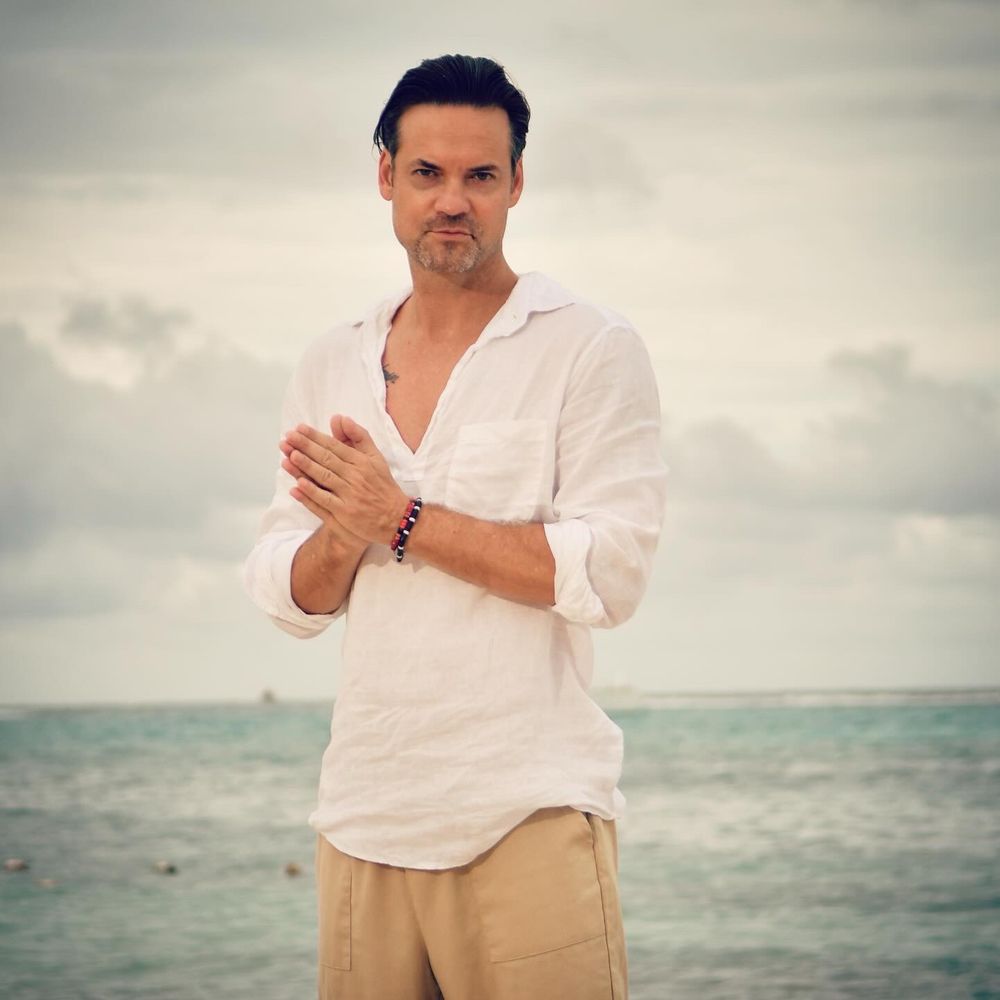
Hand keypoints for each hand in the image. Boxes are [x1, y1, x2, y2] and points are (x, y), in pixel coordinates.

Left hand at [280, 415, 408, 545]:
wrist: (396, 517)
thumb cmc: (382, 485)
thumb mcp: (376, 457)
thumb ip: (358, 437)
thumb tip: (340, 418)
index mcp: (362, 462)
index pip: (335, 446)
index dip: (315, 437)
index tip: (299, 429)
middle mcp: (355, 477)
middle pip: (327, 460)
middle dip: (305, 447)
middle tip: (288, 438)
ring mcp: (349, 497)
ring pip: (324, 479)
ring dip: (305, 467)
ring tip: (289, 456)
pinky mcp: (345, 515)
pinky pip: (324, 503)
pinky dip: (310, 494)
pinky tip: (297, 486)